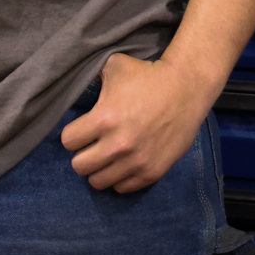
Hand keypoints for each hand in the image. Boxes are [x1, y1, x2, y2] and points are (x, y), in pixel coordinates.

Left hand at [60, 52, 215, 192]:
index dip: (73, 134)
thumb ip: (92, 78)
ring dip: (99, 169)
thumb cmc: (148, 75)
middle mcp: (118, 145)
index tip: (82, 130)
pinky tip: (123, 164)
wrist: (186, 88)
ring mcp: (136, 161)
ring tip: (107, 157)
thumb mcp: (114, 66)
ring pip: (98, 182)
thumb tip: (79, 84)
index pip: (68, 141)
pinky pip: (123, 188)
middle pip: (79, 166)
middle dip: (83, 154)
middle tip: (93, 145)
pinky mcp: (152, 172)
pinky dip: (119, 178)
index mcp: (104, 119)